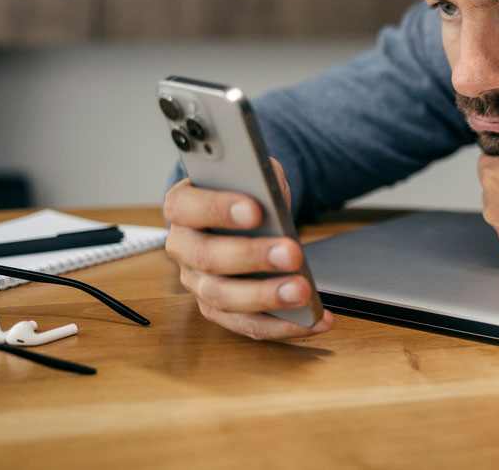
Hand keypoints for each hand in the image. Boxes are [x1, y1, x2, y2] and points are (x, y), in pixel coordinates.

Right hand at [162, 157, 334, 340]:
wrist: (245, 215)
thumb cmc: (247, 191)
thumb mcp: (254, 172)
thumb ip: (260, 176)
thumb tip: (272, 192)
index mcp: (182, 206)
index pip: (186, 208)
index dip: (218, 209)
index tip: (256, 210)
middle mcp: (182, 247)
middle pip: (206, 258)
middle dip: (252, 257)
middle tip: (292, 253)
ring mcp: (197, 282)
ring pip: (223, 298)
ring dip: (266, 297)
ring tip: (303, 291)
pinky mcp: (219, 309)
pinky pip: (247, 324)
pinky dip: (283, 325)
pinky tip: (317, 320)